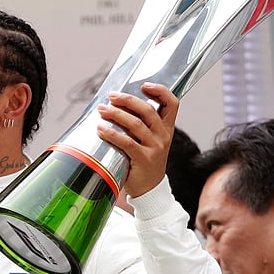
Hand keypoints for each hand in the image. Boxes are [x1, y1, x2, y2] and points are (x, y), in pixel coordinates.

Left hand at [96, 82, 177, 197]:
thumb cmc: (144, 161)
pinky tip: (101, 129)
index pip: (172, 104)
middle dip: (127, 100)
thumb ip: (138, 124)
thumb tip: (115, 105)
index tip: (144, 85)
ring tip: (102, 110)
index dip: (160, 91)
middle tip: (111, 96)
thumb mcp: (147, 140)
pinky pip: (127, 142)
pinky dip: (112, 133)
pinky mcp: (144, 159)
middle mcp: (163, 136)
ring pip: (136, 124)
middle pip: (148, 110)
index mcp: (166, 129)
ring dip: (116, 114)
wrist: (149, 188)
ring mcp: (155, 148)